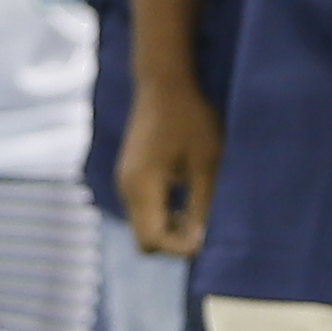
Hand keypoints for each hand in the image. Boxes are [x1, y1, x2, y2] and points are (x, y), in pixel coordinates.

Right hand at [116, 81, 222, 255]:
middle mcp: (126, 189)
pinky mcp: (130, 174)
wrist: (163, 82)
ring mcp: (125, 181)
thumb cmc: (190, 119)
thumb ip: (201, 205)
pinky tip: (184, 199)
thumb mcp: (205, 163)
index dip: (180, 248)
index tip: (207, 240)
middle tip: (203, 228)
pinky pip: (143, 209)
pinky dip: (162, 214)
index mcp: (142, 187)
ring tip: (197, 213)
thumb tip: (199, 242)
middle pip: (143, 239)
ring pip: (142, 225)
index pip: (153, 240)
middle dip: (172, 242)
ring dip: (168, 228)